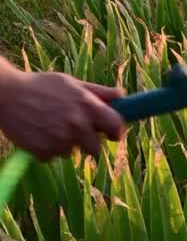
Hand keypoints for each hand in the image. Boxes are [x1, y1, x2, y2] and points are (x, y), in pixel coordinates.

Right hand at [0, 65, 126, 160]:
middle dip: (88, 142)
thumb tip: (122, 95)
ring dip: (64, 144)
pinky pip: (53, 156)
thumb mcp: (70, 83)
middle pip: (96, 149)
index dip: (116, 131)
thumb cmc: (40, 86)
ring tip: (49, 124)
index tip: (111, 133)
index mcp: (87, 105)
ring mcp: (61, 140)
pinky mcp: (44, 152)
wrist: (5, 95)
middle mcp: (77, 124)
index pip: (116, 127)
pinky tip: (37, 131)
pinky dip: (47, 148)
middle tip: (73, 129)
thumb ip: (98, 92)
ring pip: (72, 153)